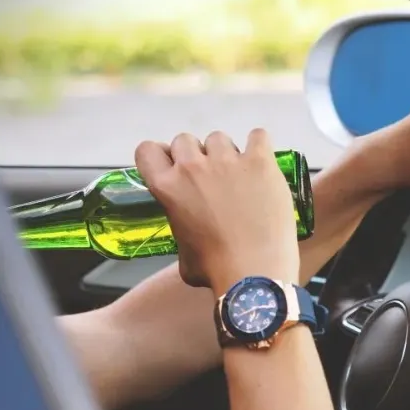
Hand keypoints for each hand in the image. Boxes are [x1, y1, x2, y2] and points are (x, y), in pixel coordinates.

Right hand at [135, 129, 299, 294]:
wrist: (255, 272)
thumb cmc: (216, 270)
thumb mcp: (182, 255)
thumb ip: (182, 230)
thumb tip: (193, 234)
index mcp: (168, 188)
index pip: (147, 150)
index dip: (161, 156)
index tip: (174, 168)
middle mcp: (193, 167)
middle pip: (185, 140)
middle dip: (196, 156)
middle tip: (211, 180)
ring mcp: (227, 161)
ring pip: (220, 138)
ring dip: (226, 153)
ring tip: (240, 177)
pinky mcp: (260, 162)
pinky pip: (258, 136)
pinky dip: (259, 147)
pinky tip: (262, 164)